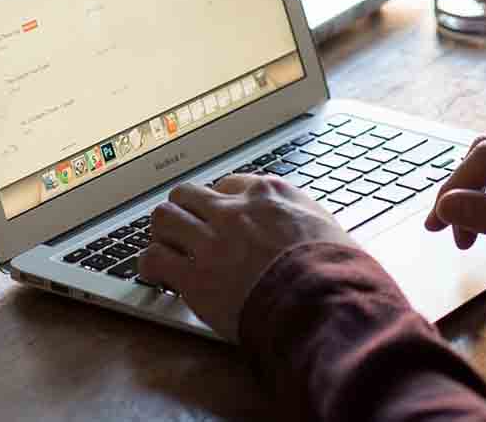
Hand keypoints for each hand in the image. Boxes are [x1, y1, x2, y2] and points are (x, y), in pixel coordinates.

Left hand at [139, 174, 358, 339]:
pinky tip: (155, 274)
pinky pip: (154, 259)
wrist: (323, 301)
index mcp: (268, 194)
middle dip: (184, 210)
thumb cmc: (335, 270)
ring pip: (163, 218)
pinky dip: (150, 265)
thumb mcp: (326, 225)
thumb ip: (302, 218)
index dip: (221, 202)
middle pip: (187, 194)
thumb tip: (301, 226)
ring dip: (162, 233)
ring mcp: (211, 241)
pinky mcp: (195, 276)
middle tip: (185, 229)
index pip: (229, 184)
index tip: (220, 217)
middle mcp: (234, 210)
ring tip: (165, 247)